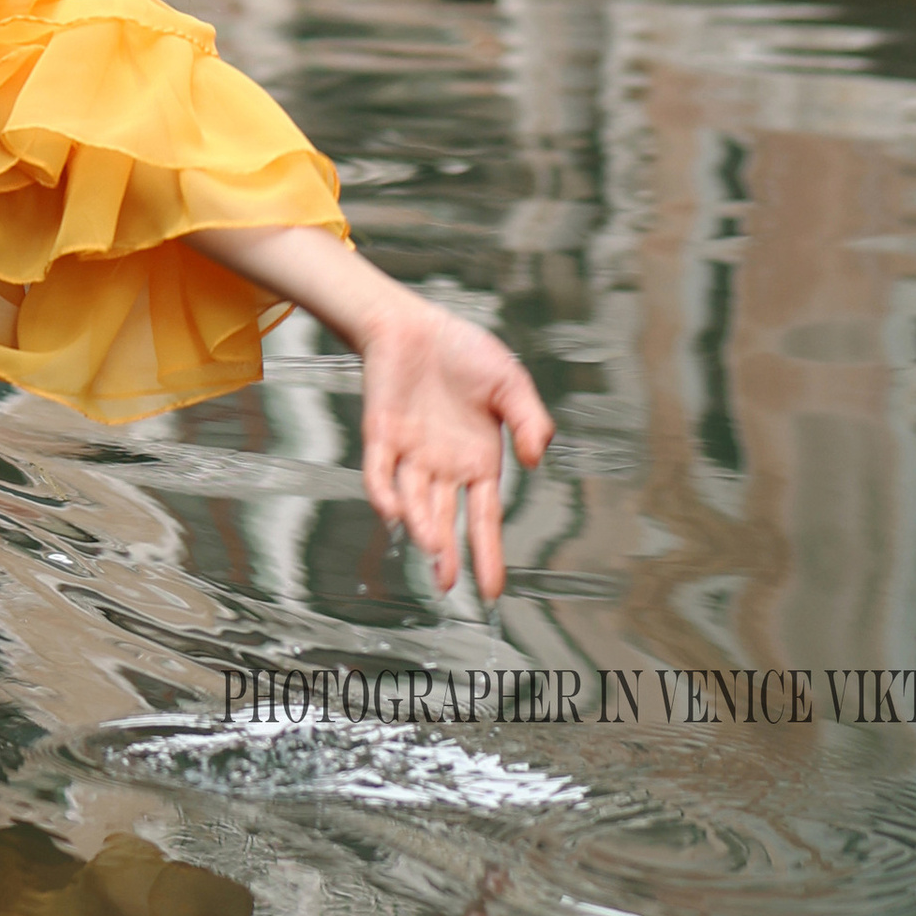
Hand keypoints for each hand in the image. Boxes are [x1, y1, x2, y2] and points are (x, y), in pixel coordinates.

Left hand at [356, 282, 552, 602]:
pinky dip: (384, 492)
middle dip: (447, 553)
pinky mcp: (380, 436)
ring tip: (431, 547)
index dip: (488, 554)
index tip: (491, 591)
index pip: (485, 519)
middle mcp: (444, 467)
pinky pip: (380, 472)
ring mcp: (410, 455)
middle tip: (448, 584)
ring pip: (414, 501)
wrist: (416, 324)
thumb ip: (528, 419)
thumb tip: (536, 459)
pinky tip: (394, 510)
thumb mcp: (510, 383)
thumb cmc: (465, 354)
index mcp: (478, 462)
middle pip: (446, 520)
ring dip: (421, 525)